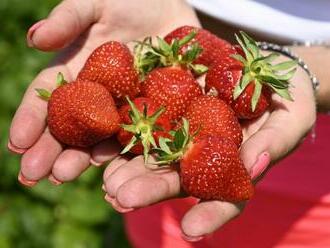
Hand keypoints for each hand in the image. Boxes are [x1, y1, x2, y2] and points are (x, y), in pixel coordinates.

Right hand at [8, 0, 199, 185]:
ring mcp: (124, 109)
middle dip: (51, 149)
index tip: (17, 143)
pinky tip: (107, 168)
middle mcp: (97, 97)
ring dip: (79, 159)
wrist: (174, 18)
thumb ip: (69, 19)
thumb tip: (35, 39)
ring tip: (60, 176)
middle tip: (33, 174)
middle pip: (70, 126)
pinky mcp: (152, 116)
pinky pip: (137, 138)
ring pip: (98, 138)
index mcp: (77, 72)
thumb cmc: (132, 3)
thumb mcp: (96, 4)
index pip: (50, 99)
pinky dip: (122, 154)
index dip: (32, 120)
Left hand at [102, 64, 316, 239]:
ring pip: (156, 157)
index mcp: (235, 165)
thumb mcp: (292, 118)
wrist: (266, 68)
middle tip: (124, 199)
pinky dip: (128, 136)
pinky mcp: (172, 108)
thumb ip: (274, 143)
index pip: (223, 197)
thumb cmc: (287, 97)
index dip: (210, 214)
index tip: (190, 229)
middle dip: (151, 190)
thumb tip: (252, 165)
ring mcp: (186, 133)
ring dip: (130, 171)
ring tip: (108, 183)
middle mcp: (205, 156)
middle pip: (178, 179)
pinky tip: (106, 147)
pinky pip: (149, 123)